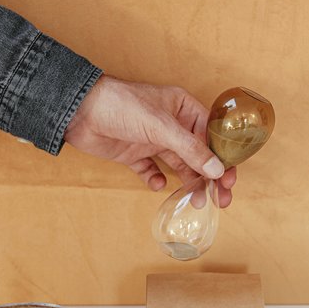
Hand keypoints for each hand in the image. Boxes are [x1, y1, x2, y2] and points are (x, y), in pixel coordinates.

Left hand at [64, 76, 236, 206]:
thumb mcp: (161, 127)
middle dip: (210, 177)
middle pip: (199, 154)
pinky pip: (152, 171)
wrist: (78, 111)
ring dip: (189, 183)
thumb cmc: (121, 106)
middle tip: (221, 199)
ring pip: (179, 165)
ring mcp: (153, 140)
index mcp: (183, 108)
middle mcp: (171, 124)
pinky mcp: (134, 154)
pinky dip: (157, 180)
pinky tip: (158, 184)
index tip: (230, 179)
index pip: (212, 134)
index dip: (224, 157)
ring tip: (195, 201)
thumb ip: (190, 150)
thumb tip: (217, 170)